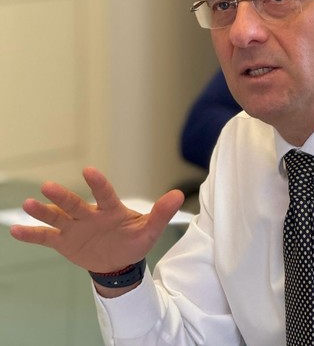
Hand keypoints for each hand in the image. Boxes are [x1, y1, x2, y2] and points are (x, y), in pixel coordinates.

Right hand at [9, 167, 184, 272]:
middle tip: (48, 186)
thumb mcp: (150, 230)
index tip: (89, 172)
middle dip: (63, 197)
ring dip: (44, 211)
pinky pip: (46, 238)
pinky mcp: (65, 242)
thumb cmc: (134, 241)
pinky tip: (16, 230)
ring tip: (29, 204)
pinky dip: (32, 234)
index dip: (97, 183)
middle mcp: (90, 215)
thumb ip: (161, 213)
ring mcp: (76, 227)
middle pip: (75, 204)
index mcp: (111, 210)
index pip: (104, 194)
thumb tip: (178, 194)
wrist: (119, 262)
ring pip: (58, 217)